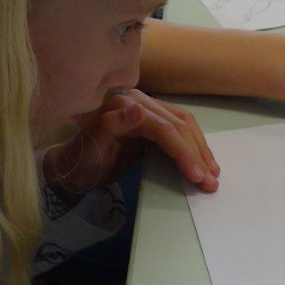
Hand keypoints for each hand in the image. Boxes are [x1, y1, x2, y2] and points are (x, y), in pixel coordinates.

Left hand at [42, 90, 219, 198]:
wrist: (71, 168)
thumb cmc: (79, 162)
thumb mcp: (91, 147)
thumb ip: (112, 126)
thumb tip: (139, 109)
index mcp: (125, 105)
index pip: (164, 127)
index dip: (183, 151)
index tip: (197, 176)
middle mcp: (139, 102)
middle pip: (179, 125)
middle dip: (198, 154)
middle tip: (211, 181)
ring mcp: (147, 110)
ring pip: (184, 125)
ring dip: (201, 150)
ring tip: (214, 174)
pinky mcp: (152, 122)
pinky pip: (180, 130)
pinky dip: (194, 146)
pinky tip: (203, 161)